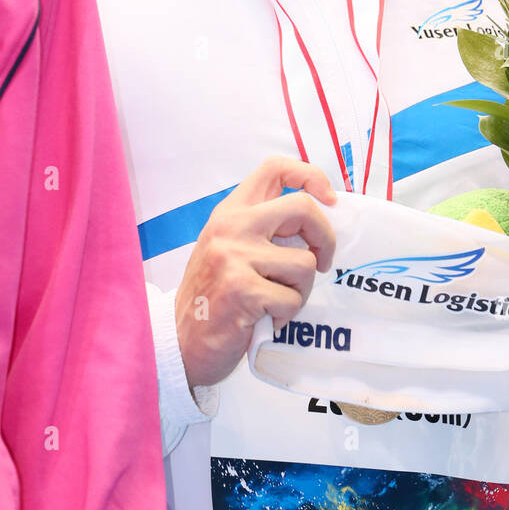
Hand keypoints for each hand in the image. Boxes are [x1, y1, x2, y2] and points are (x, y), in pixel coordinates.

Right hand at [175, 156, 336, 390]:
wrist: (179, 341)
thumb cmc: (212, 296)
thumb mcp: (228, 247)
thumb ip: (262, 228)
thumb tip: (319, 219)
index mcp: (231, 212)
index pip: (275, 168)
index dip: (311, 176)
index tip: (329, 200)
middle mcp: (232, 226)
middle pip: (302, 207)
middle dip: (325, 237)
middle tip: (322, 262)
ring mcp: (235, 256)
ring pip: (305, 263)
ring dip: (301, 290)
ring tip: (276, 302)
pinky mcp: (242, 289)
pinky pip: (292, 299)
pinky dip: (285, 315)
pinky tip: (263, 320)